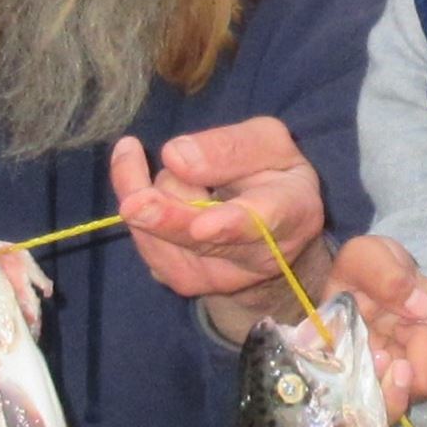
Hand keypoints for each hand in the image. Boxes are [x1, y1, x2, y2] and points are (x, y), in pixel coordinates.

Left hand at [109, 118, 329, 338]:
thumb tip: (175, 156)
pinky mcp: (185, 282)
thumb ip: (231, 146)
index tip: (202, 226)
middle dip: (169, 222)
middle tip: (134, 204)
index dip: (231, 224)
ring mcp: (220, 277)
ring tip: (184, 175)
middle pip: (203, 241)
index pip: (263, 220)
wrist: (272, 236)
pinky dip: (144, 210)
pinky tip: (160, 196)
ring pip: (164, 232)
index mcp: (292, 213)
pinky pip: (145, 241)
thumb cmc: (272, 177)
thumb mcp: (269, 144)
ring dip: (159, 194)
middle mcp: (259, 256)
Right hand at [324, 234, 426, 423]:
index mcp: (339, 356)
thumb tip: (418, 308)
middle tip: (408, 327)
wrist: (390, 271)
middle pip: (394, 404)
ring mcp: (399, 379)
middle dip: (413, 358)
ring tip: (419, 323)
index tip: (385, 355)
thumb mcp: (365, 255)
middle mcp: (368, 378)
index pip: (351, 400)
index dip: (375, 389)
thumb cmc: (368, 267)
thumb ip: (382, 275)